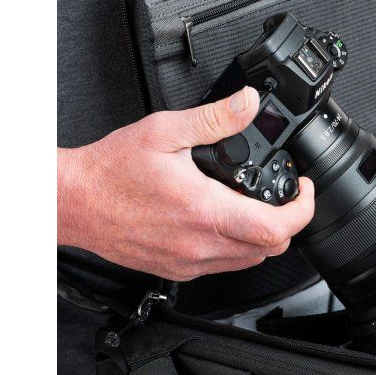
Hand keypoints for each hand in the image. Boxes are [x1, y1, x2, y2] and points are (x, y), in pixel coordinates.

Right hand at [58, 87, 314, 280]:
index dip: (302, 210)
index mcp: (204, 210)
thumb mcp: (165, 130)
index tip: (303, 190)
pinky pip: (223, 267)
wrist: (73, 202)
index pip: (276, 228)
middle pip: (270, 248)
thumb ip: (214, 118)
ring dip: (262, 236)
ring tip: (255, 206)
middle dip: (287, 222)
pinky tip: (224, 221)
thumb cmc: (110, 170)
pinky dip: (236, 247)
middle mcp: (199, 244)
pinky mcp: (176, 271)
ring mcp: (188, 262)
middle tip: (284, 196)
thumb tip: (248, 104)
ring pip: (249, 261)